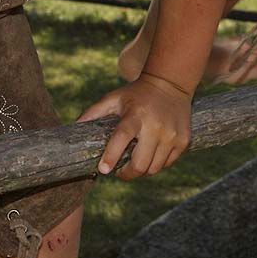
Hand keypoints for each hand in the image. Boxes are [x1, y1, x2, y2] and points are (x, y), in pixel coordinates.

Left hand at [78, 73, 192, 179]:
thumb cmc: (137, 94)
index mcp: (136, 114)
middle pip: (140, 164)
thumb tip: (73, 128)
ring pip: (153, 169)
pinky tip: (151, 153)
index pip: (123, 137)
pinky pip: (166, 164)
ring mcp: (172, 135)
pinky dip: (156, 164)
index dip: (112, 155)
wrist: (171, 84)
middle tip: (119, 171)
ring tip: (135, 161)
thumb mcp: (114, 98)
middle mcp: (156, 126)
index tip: (104, 170)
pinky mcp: (183, 141)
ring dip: (141, 170)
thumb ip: (93, 113)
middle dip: (126, 173)